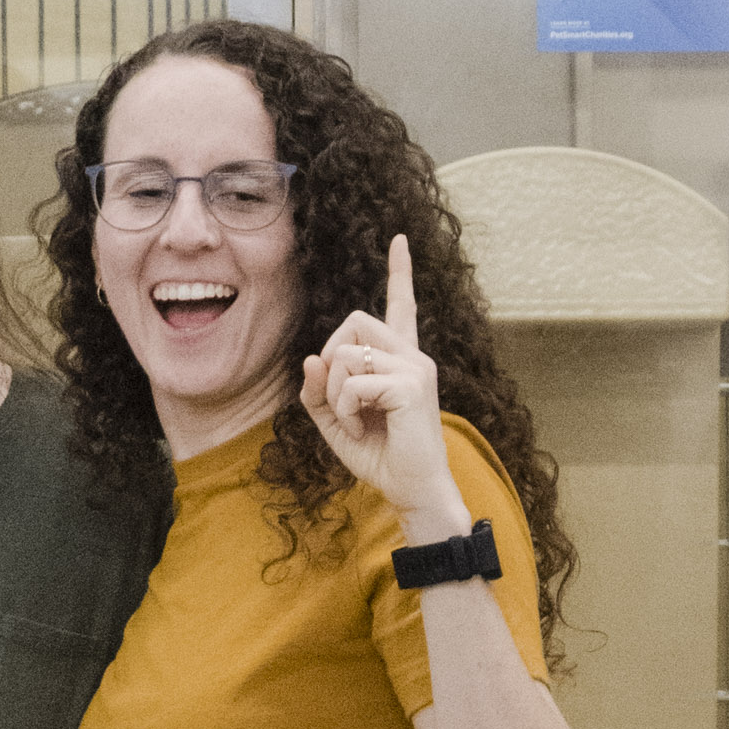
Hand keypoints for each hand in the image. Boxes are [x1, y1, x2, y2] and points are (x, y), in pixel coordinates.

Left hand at [299, 236, 461, 528]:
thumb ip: (318, 390)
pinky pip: (354, 381)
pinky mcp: (412, 384)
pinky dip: (344, 408)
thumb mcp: (335, 422)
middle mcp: (412, 355)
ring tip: (354, 420)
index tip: (399, 238)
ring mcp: (416, 367)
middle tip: (338, 399)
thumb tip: (312, 357)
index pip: (400, 305)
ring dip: (335, 392)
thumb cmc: (380, 457)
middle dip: (331, 357)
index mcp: (399, 359)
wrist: (412, 490)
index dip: (399, 272)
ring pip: (348, 352)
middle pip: (356, 319)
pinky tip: (362, 427)